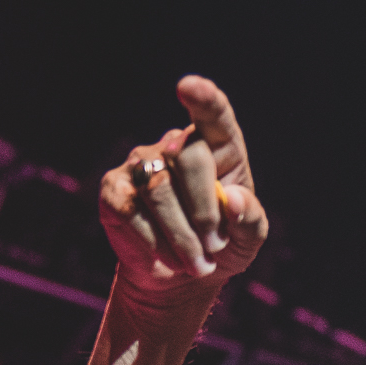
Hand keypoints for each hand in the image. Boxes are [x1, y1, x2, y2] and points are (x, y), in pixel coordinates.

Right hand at [99, 75, 266, 291]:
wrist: (183, 275)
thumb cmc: (224, 245)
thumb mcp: (249, 237)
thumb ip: (251, 218)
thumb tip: (235, 199)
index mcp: (219, 147)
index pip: (213, 115)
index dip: (203, 99)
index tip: (191, 88)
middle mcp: (175, 145)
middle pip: (187, 156)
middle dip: (205, 211)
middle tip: (214, 247)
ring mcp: (141, 163)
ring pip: (159, 189)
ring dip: (183, 236)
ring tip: (197, 262)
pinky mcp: (114, 188)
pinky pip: (131, 211)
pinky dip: (156, 243)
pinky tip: (168, 256)